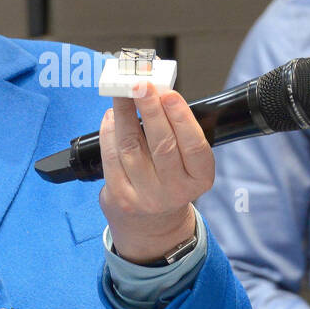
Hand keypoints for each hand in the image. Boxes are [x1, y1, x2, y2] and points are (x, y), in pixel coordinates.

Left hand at [98, 83, 214, 263]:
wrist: (151, 224)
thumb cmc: (170, 178)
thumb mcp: (186, 161)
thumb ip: (177, 129)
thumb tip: (156, 90)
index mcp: (199, 178)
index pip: (194, 146)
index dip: (181, 118)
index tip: (168, 93)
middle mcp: (175, 191)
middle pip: (162, 145)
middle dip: (150, 110)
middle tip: (141, 84)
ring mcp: (146, 197)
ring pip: (132, 148)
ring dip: (125, 114)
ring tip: (122, 91)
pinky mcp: (121, 197)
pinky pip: (111, 157)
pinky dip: (109, 131)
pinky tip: (111, 115)